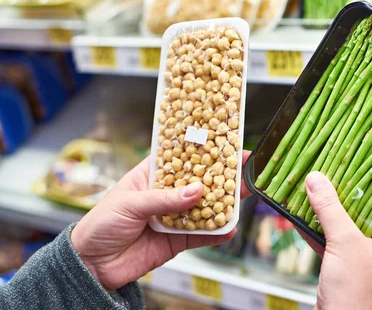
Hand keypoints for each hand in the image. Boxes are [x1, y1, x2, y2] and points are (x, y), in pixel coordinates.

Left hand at [71, 151, 250, 290]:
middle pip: (200, 181)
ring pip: (205, 207)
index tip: (225, 142)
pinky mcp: (177, 239)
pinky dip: (217, 232)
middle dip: (222, 175)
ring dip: (225, 202)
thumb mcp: (130, 203)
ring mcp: (174, 217)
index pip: (182, 158)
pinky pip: (202, 234)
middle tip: (245, 169)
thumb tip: (196, 191)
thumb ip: (164, 198)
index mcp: (152, 176)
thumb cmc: (101, 224)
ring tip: (244, 195)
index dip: (203, 150)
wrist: (91, 264)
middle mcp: (167, 194)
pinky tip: (229, 228)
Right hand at [303, 171, 371, 309]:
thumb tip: (316, 179)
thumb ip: (330, 208)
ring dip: (338, 209)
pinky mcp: (353, 266)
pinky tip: (306, 213)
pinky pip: (340, 239)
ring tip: (324, 186)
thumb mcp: (343, 243)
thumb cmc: (355, 293)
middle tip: (345, 169)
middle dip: (357, 192)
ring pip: (356, 224)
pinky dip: (325, 228)